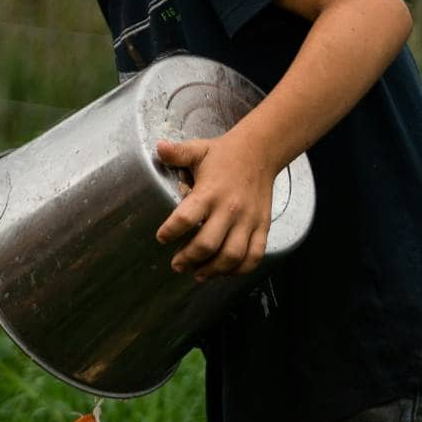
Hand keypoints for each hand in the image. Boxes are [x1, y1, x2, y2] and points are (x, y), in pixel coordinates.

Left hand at [154, 130, 274, 280]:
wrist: (261, 151)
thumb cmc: (224, 154)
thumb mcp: (198, 150)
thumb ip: (177, 152)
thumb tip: (159, 147)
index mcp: (210, 191)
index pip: (186, 217)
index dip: (171, 231)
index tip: (162, 238)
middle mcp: (230, 209)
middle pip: (208, 244)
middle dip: (189, 259)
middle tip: (177, 264)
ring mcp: (248, 220)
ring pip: (232, 255)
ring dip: (213, 270)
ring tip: (198, 274)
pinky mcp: (262, 226)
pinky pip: (254, 255)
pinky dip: (240, 269)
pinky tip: (225, 272)